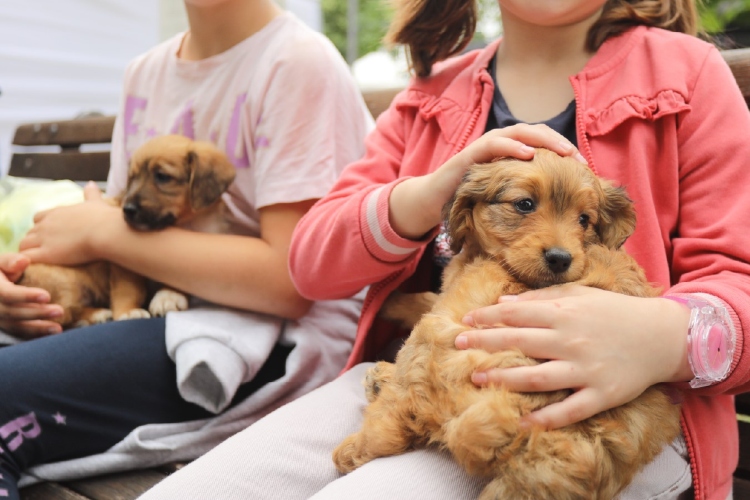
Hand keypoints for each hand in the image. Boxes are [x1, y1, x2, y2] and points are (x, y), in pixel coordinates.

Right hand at [0, 253, 63, 337]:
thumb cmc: (0, 269)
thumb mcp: (0, 262)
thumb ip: (10, 261)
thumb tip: (24, 260)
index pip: (7, 294)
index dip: (26, 296)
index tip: (47, 296)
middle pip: (13, 313)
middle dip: (37, 313)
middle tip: (60, 311)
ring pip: (16, 327)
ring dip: (38, 329)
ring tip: (58, 329)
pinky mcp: (6, 325)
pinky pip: (20, 333)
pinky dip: (36, 334)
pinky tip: (52, 333)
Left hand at [19, 182, 118, 264]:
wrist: (106, 231)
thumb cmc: (103, 218)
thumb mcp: (96, 203)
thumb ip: (91, 194)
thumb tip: (91, 183)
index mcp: (57, 212)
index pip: (38, 218)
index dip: (42, 226)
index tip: (51, 235)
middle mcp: (47, 224)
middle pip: (30, 232)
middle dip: (35, 241)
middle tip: (47, 251)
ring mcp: (44, 238)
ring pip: (24, 245)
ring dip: (29, 252)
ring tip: (41, 261)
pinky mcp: (46, 253)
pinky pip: (27, 257)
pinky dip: (28, 261)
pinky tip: (38, 266)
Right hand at [389, 124, 586, 238]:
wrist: (434, 201)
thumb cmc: (471, 201)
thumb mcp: (503, 199)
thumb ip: (526, 197)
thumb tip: (555, 210)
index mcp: (513, 153)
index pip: (545, 144)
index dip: (566, 151)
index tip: (586, 169)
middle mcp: (502, 145)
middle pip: (537, 134)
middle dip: (560, 144)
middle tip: (578, 159)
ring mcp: (486, 147)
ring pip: (519, 132)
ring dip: (542, 140)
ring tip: (561, 151)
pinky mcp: (471, 154)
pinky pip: (493, 144)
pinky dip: (512, 146)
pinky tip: (528, 154)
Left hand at [455, 285, 691, 429]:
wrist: (661, 336)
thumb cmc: (615, 312)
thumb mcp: (580, 295)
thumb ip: (541, 298)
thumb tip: (502, 302)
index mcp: (564, 313)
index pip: (516, 313)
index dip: (487, 317)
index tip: (465, 320)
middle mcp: (571, 340)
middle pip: (519, 342)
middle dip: (484, 344)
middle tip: (458, 346)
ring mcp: (585, 369)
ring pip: (537, 377)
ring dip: (504, 379)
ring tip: (477, 380)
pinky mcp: (601, 394)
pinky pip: (570, 409)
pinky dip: (546, 418)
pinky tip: (521, 421)